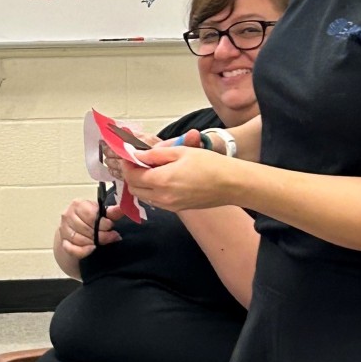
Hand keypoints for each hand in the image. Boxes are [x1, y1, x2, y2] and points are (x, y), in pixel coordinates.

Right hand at [57, 195, 118, 261]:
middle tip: (112, 236)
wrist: (77, 229)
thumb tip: (122, 208)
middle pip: (85, 228)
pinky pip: (72, 249)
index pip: (91, 216)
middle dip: (101, 234)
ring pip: (79, 239)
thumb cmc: (90, 219)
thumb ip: (112, 212)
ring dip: (94, 242)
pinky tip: (92, 249)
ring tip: (103, 242)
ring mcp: (64, 230)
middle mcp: (67, 215)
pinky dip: (83, 251)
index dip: (103, 223)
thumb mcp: (101, 213)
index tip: (111, 226)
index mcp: (77, 205)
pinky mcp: (63, 242)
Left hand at [120, 139, 237, 212]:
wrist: (232, 184)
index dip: (128, 164)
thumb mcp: (181, 151)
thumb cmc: (210, 165)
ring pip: (144, 196)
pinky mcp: (178, 209)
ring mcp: (170, 206)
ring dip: (142, 183)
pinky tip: (163, 178)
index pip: (132, 176)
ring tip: (152, 168)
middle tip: (139, 161)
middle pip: (134, 189)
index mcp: (162, 181)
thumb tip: (137, 154)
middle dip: (132, 175)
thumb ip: (156, 154)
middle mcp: (163, 197)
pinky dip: (152, 190)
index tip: (130, 155)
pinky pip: (156, 201)